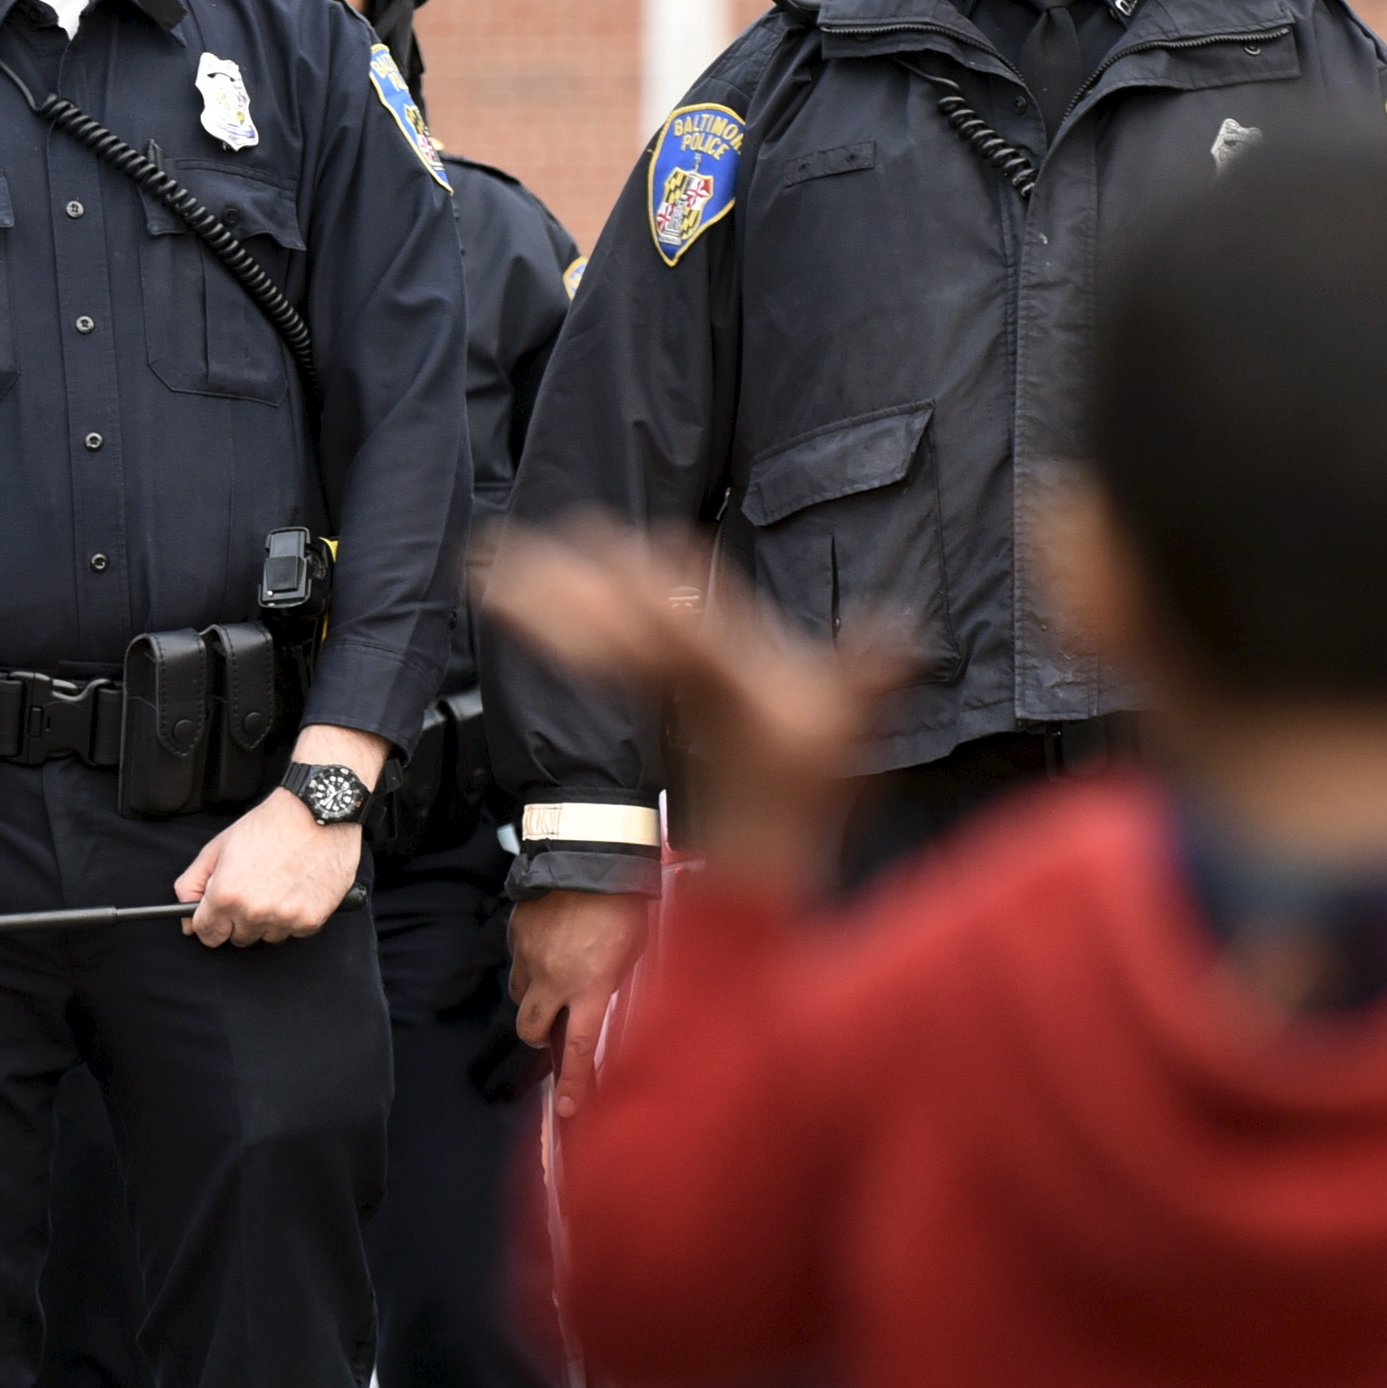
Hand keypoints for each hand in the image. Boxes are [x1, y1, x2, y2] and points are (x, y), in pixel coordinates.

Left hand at [175, 724, 382, 944]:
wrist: (318, 814)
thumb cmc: (270, 826)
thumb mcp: (218, 848)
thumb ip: (191, 885)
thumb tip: (187, 921)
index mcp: (225, 895)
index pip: (207, 934)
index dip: (211, 922)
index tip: (219, 915)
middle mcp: (253, 912)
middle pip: (238, 938)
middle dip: (240, 920)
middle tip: (253, 891)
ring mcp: (284, 919)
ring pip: (267, 937)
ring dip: (269, 920)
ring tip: (278, 887)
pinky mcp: (311, 921)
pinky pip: (294, 932)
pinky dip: (294, 917)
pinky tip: (296, 891)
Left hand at [477, 518, 913, 895]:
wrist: (765, 845)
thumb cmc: (809, 781)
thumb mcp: (854, 719)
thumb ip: (880, 670)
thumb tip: (907, 626)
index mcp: (721, 674)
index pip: (677, 621)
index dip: (648, 583)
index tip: (607, 542)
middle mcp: (675, 677)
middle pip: (601, 622)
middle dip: (552, 583)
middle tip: (491, 548)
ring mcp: (653, 685)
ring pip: (578, 635)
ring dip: (531, 596)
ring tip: (479, 563)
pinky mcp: (645, 693)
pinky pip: (583, 648)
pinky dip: (548, 621)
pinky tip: (520, 599)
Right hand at [509, 890, 650, 1116]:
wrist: (589, 857)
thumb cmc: (623, 904)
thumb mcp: (633, 951)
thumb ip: (613, 981)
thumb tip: (601, 996)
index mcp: (590, 988)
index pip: (580, 1048)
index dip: (574, 1082)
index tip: (567, 1109)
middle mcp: (553, 980)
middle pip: (530, 1029)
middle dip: (540, 1035)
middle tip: (554, 1027)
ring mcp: (529, 957)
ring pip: (518, 994)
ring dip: (534, 996)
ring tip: (556, 974)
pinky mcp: (516, 934)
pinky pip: (517, 960)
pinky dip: (530, 961)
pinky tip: (550, 941)